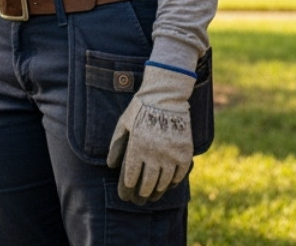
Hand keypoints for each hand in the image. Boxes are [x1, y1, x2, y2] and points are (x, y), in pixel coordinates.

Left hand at [106, 63, 194, 204]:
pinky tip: (168, 185)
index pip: (131, 176)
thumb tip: (110, 165)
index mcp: (138, 147)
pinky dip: (174, 182)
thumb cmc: (141, 108)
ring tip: (153, 196)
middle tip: (139, 200)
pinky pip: (180, 174)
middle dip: (142, 194)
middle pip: (148, 183)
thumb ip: (116, 144)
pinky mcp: (184, 152)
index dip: (128, 188)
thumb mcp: (123, 123)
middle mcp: (155, 153)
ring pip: (164, 181)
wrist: (166, 96)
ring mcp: (171, 154)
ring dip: (157, 191)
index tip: (126, 194)